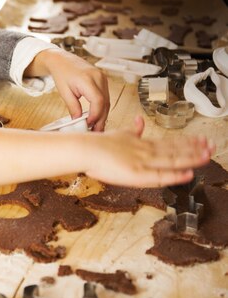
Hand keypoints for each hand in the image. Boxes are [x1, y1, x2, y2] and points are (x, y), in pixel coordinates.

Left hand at [34, 49, 109, 130]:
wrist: (62, 60)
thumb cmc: (62, 73)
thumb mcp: (64, 92)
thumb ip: (73, 107)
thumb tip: (78, 120)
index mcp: (87, 79)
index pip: (98, 101)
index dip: (95, 115)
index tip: (89, 124)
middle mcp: (98, 77)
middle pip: (105, 102)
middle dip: (101, 119)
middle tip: (95, 131)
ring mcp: (102, 78)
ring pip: (107, 101)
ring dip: (103, 114)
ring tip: (96, 127)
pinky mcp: (103, 80)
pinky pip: (106, 96)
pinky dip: (102, 107)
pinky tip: (97, 116)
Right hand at [85, 116, 213, 186]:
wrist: (85, 149)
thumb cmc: (98, 144)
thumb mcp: (119, 133)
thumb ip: (132, 130)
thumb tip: (140, 120)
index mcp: (142, 143)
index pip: (169, 142)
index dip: (187, 142)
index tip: (202, 140)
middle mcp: (145, 151)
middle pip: (175, 149)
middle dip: (195, 148)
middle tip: (213, 145)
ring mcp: (142, 162)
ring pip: (172, 160)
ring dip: (191, 158)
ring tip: (208, 156)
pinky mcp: (136, 174)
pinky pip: (160, 176)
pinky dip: (175, 176)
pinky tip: (188, 174)